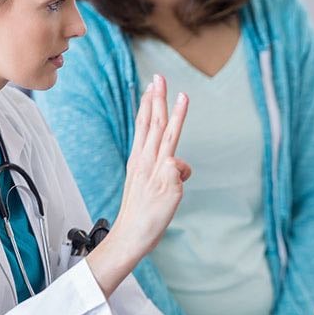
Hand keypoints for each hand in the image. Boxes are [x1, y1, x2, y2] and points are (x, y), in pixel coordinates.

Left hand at [87, 74, 188, 296]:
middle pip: (153, 123)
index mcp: (154, 165)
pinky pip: (142, 140)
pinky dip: (144, 125)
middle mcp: (144, 160)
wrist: (130, 236)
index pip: (169, 133)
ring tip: (150, 90)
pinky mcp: (137, 170)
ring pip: (144, 128)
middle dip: (157, 99)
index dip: (177, 113)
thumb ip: (172, 175)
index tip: (182, 93)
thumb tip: (175, 161)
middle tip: (158, 78)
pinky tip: (146, 123)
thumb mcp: (169, 199)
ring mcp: (139, 163)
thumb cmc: (151, 219)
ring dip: (148, 107)